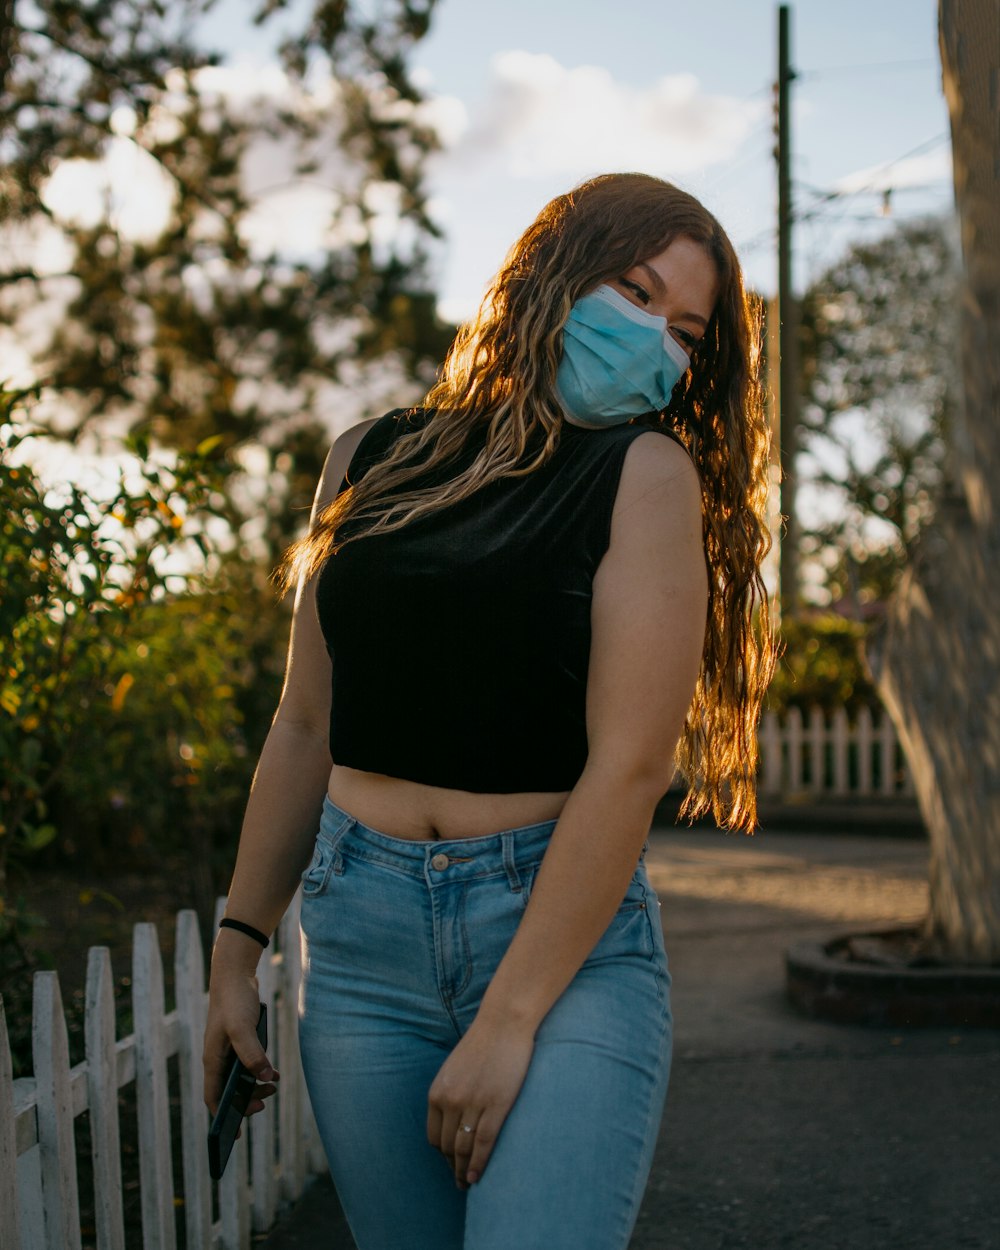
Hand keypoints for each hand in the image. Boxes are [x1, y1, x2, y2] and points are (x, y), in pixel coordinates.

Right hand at [203, 963, 278, 1121]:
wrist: (235, 975)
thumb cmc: (234, 1001)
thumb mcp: (243, 1029)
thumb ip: (252, 1054)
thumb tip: (264, 1079)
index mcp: (212, 1059)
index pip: (212, 1097)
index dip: (221, 1117)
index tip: (233, 1136)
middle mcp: (218, 1057)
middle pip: (227, 1091)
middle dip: (244, 1102)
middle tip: (264, 1104)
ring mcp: (228, 1050)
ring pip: (239, 1079)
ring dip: (254, 1087)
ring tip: (273, 1087)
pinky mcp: (239, 1041)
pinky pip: (247, 1065)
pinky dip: (259, 1072)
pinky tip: (273, 1074)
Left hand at [426, 1017, 533, 1187]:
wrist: (504, 1023)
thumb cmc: (483, 1043)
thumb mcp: (454, 1069)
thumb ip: (450, 1093)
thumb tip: (453, 1117)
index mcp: (437, 1092)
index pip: (434, 1136)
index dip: (443, 1155)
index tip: (451, 1163)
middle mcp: (450, 1101)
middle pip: (448, 1147)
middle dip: (453, 1167)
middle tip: (461, 1181)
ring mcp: (473, 1104)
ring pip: (464, 1149)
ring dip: (464, 1171)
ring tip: (469, 1183)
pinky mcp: (496, 1105)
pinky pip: (483, 1143)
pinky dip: (479, 1163)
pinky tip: (477, 1177)